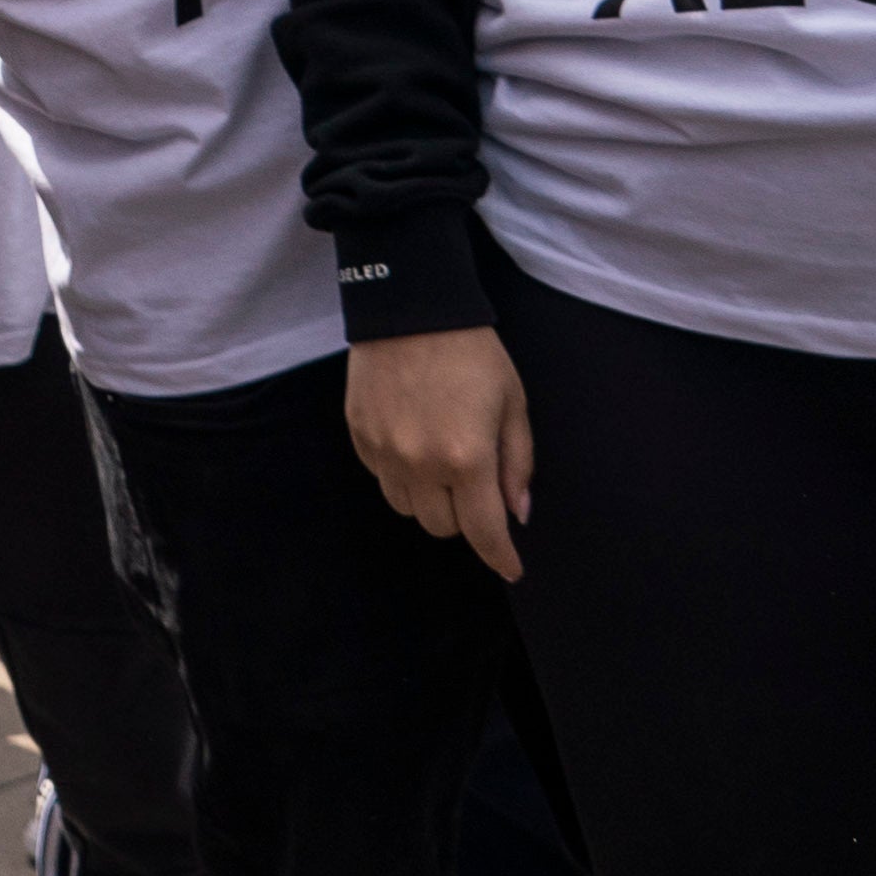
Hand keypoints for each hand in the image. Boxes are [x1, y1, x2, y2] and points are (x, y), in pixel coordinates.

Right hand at [345, 327, 534, 582]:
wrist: (410, 307)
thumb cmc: (473, 353)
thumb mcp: (513, 404)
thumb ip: (517, 463)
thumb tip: (516, 513)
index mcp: (467, 457)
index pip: (483, 531)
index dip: (500, 556)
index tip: (511, 568)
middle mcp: (420, 463)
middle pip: (441, 527)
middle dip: (463, 517)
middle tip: (474, 485)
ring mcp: (383, 451)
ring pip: (407, 508)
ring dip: (429, 499)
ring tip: (440, 463)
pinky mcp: (358, 435)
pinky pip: (381, 478)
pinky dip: (401, 475)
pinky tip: (412, 441)